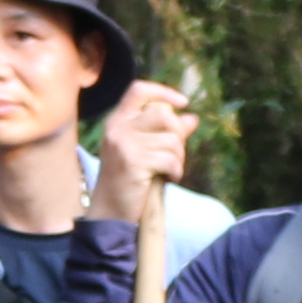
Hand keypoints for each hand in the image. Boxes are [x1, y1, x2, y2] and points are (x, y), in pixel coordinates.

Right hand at [88, 79, 196, 227]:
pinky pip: (169, 158)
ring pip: (170, 139)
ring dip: (179, 157)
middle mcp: (118, 127)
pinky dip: (176, 170)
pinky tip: (168, 178)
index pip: (139, 90)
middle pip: (162, 113)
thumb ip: (166, 132)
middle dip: (178, 134)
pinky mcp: (133, 162)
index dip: (164, 92)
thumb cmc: (128, 180)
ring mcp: (124, 144)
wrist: (110, 211)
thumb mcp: (144, 151)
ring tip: (169, 170)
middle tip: (176, 153)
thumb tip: (191, 118)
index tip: (183, 103)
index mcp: (118, 120)